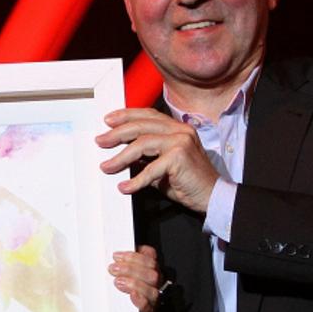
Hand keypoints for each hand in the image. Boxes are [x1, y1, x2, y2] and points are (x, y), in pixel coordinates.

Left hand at [97, 107, 218, 212]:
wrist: (212, 196)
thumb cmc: (188, 182)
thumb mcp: (162, 167)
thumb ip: (146, 158)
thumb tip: (122, 158)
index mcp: (177, 128)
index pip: (148, 115)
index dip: (127, 115)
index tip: (108, 120)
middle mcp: (180, 130)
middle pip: (141, 126)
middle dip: (117, 133)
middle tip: (100, 141)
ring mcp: (181, 141)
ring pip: (142, 143)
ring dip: (121, 157)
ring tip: (106, 167)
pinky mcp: (180, 157)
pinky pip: (151, 168)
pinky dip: (136, 180)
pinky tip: (125, 187)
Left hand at [109, 246, 160, 311]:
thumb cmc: (122, 299)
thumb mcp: (121, 278)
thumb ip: (120, 266)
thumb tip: (111, 259)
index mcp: (148, 272)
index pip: (150, 257)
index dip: (134, 255)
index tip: (117, 256)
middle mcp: (153, 285)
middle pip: (151, 271)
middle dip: (130, 268)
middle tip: (113, 269)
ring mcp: (152, 300)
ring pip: (152, 288)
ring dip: (134, 282)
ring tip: (118, 282)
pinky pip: (148, 307)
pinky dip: (140, 300)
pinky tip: (132, 295)